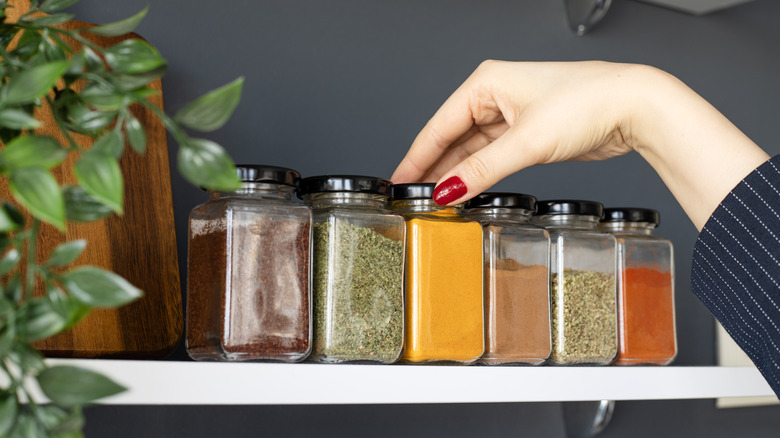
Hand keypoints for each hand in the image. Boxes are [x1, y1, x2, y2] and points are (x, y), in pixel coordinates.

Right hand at [392, 60, 767, 229]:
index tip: (400, 181)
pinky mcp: (529, 133)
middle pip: (453, 138)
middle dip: (435, 167)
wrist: (635, 107)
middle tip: (414, 197)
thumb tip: (447, 190)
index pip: (440, 125)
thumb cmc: (588, 103)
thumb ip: (483, 169)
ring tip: (437, 200)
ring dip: (458, 174)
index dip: (418, 156)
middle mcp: (496, 95)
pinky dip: (480, 174)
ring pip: (473, 149)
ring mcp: (513, 115)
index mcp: (487, 83)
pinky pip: (493, 156)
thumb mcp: (527, 141)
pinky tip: (467, 190)